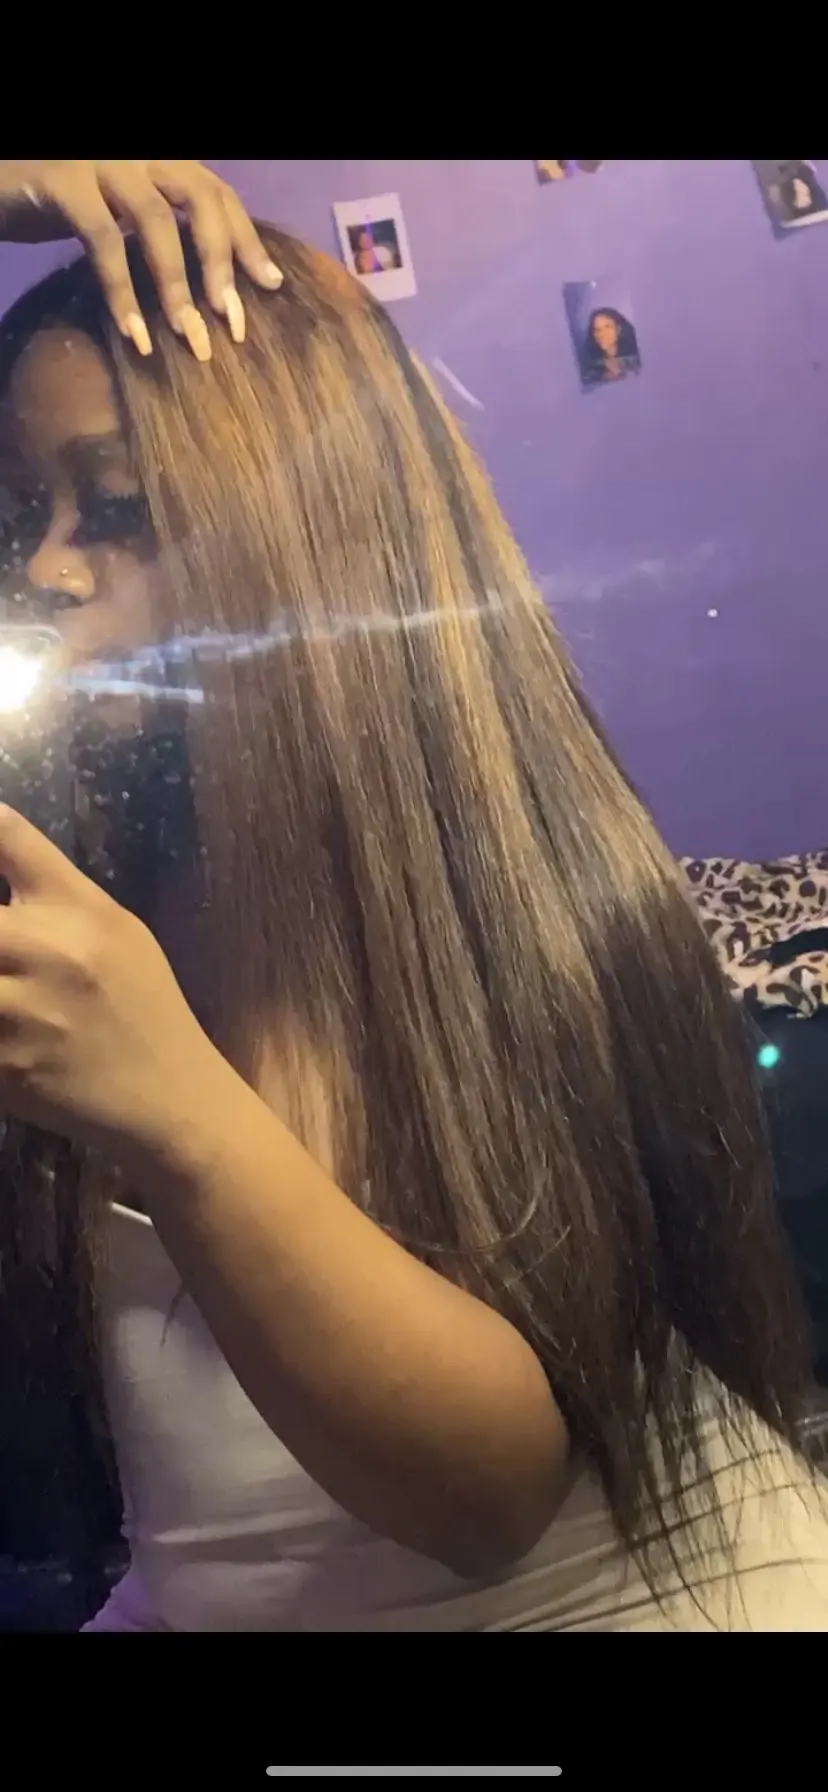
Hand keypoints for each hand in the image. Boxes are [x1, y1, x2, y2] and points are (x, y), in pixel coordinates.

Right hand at [0, 159, 281, 356]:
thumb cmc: (52, 198)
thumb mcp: (114, 208)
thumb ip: (156, 227)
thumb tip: (211, 283)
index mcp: (157, 157)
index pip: (216, 193)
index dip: (246, 239)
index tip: (272, 286)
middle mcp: (137, 150)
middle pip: (200, 199)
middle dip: (222, 263)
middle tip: (235, 323)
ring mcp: (99, 160)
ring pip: (155, 222)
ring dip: (177, 287)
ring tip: (191, 339)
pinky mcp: (63, 181)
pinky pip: (103, 240)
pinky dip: (122, 291)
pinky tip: (136, 335)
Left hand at [0, 805, 219, 1160]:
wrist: (171, 1098)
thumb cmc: (142, 1006)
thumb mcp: (116, 931)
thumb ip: (50, 887)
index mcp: (80, 908)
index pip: (7, 837)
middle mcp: (51, 949)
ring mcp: (26, 1011)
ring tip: (3, 993)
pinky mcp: (8, 1066)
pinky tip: (6, 1035)